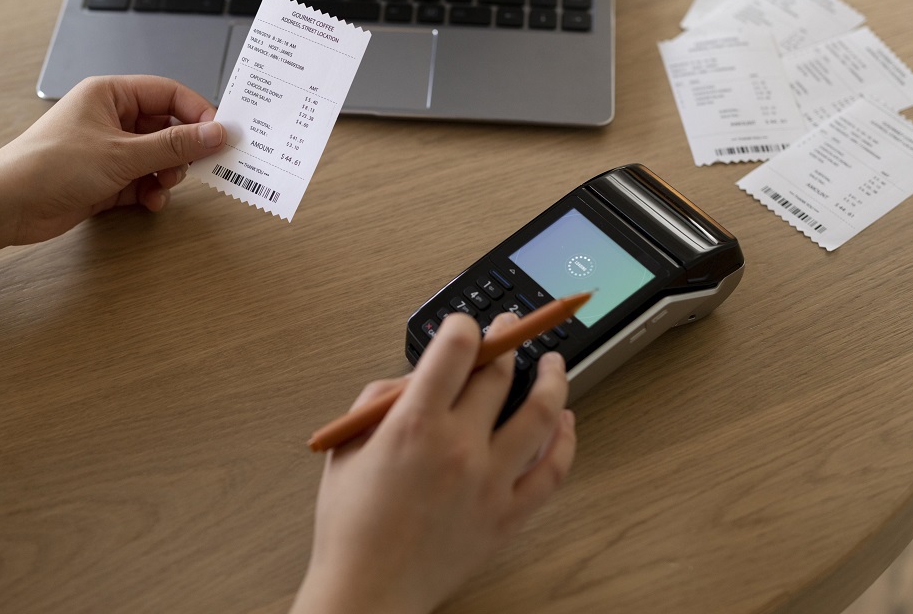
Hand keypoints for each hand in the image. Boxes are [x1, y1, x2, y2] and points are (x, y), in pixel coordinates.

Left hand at [0, 75, 224, 271]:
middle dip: (181, 150)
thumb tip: (217, 133)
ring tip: (163, 187)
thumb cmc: (51, 166)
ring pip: (156, 157)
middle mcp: (109, 117)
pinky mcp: (103, 178)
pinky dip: (150, 191)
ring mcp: (106, 149)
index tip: (220, 135)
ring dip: (166, 175)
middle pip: (165, 127)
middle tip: (195, 167)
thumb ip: (175, 145)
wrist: (8, 205)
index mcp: (110, 94)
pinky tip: (149, 202)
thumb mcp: (124, 154)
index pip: (168, 93)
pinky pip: (141, 180)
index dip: (197, 112)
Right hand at [291, 313, 577, 613]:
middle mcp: (458, 446)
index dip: (464, 325)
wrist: (368, 590)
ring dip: (552, 379)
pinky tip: (565, 420)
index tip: (466, 325)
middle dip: (506, 339)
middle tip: (509, 328)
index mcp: (414, 424)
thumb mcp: (347, 445)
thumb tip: (418, 376)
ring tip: (552, 363)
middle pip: (499, 374)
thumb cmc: (350, 524)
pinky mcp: (508, 515)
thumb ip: (380, 400)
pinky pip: (552, 471)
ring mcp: (490, 482)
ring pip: (541, 414)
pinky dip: (565, 440)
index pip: (456, 348)